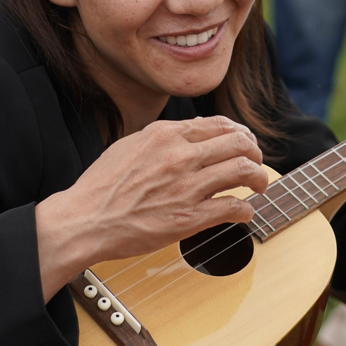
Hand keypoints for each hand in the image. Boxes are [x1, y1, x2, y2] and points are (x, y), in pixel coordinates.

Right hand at [35, 117, 268, 295]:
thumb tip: (185, 136)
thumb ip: (161, 138)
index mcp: (165, 135)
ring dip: (259, 177)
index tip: (245, 143)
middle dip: (255, 152)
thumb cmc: (102, 187)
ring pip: (243, 170)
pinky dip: (246, 209)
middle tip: (257, 163)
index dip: (239, 133)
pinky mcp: (189, 218)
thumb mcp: (130, 145)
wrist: (85, 220)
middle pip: (239, 143)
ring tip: (260, 185)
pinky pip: (233, 207)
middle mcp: (180, 156)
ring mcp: (187, 187)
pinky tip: (244, 212)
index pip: (218, 125)